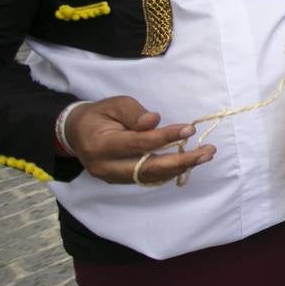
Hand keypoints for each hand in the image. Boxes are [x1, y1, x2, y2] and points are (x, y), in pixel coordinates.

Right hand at [67, 96, 215, 185]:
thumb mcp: (113, 104)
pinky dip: (170, 170)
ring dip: (181, 167)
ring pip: (151, 176)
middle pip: (148, 168)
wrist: (77, 134)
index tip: (190, 129)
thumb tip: (155, 121)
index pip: (139, 144)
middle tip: (207, 152)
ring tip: (205, 155)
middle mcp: (106, 167)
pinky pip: (149, 178)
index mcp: (101, 144)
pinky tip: (189, 161)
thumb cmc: (99, 115)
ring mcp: (113, 178)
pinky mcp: (122, 181)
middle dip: (181, 161)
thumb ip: (133, 113)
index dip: (165, 138)